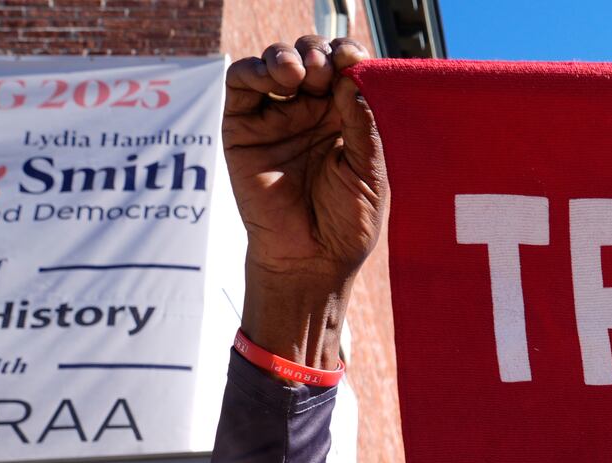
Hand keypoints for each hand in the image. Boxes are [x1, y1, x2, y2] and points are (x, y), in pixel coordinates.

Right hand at [223, 37, 387, 363]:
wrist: (313, 260)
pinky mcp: (243, 128)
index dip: (346, 55)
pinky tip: (278, 79)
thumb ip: (362, 125)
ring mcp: (276, 118)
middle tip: (327, 71)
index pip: (343, 71)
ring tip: (303, 74)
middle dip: (319, 54)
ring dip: (289, 56)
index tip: (354, 58)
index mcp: (345, 119)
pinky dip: (256, 69)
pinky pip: (241, 83)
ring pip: (275, 63)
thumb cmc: (347, 224)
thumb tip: (351, 78)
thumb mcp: (370, 172)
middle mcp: (311, 113)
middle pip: (310, 58)